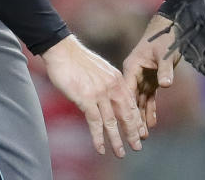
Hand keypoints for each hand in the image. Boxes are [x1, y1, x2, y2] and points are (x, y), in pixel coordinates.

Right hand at [42, 35, 145, 156]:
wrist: (63, 51)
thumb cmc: (78, 60)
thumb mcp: (100, 70)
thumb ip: (108, 84)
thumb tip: (110, 98)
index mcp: (117, 79)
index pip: (131, 103)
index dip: (136, 119)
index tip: (141, 132)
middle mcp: (112, 87)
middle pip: (126, 114)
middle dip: (132, 132)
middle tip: (137, 146)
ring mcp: (100, 93)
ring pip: (112, 122)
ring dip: (117, 140)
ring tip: (121, 153)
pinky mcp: (86, 98)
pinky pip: (95, 123)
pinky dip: (98, 138)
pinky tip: (101, 148)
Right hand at [123, 13, 180, 128]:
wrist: (172, 26)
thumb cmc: (166, 36)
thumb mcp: (165, 53)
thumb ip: (164, 69)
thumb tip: (165, 84)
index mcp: (132, 67)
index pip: (127, 92)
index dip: (127, 110)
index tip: (128, 127)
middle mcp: (134, 74)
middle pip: (132, 100)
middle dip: (133, 119)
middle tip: (136, 139)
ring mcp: (142, 77)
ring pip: (139, 101)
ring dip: (141, 118)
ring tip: (142, 137)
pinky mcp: (151, 78)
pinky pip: (149, 97)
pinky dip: (150, 109)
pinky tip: (150, 124)